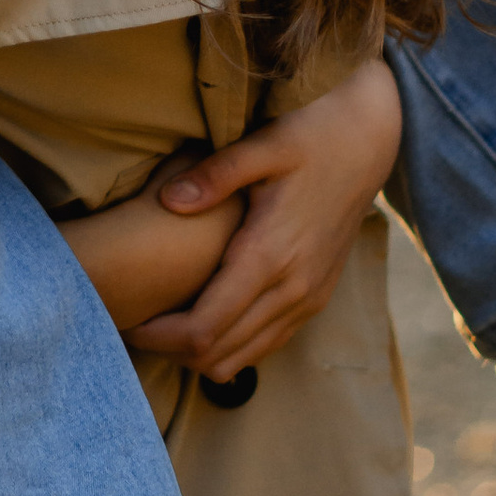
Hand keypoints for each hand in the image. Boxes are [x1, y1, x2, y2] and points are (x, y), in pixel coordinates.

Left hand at [134, 57, 405, 382]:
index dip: (160, 336)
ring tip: (163, 323)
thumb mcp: (262, 145)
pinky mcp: (316, 298)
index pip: (205, 328)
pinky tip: (204, 317)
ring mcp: (308, 299)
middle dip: (170, 350)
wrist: (369, 141)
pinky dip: (231, 345)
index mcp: (270, 255)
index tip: (125, 322)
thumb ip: (214, 175)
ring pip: (243, 359)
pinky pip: (267, 344)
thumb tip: (167, 201)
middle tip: (132, 326)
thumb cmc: (311, 136)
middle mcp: (292, 289)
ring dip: (200, 354)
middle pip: (219, 355)